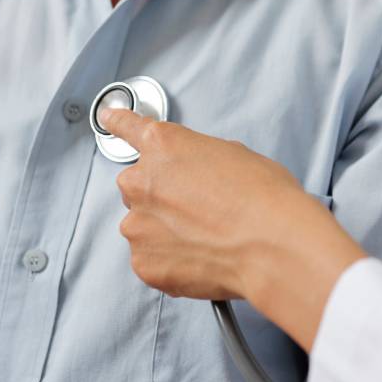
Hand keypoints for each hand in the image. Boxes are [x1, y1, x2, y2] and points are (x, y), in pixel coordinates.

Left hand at [98, 109, 365, 348]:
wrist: (272, 246)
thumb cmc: (264, 198)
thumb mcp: (235, 156)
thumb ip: (199, 161)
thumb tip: (195, 176)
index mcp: (164, 146)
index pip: (128, 127)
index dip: (118, 122)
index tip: (109, 118)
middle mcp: (142, 182)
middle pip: (138, 186)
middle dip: (162, 196)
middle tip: (199, 208)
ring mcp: (138, 226)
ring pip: (143, 226)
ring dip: (165, 231)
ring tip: (206, 238)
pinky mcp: (144, 263)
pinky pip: (151, 259)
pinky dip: (171, 260)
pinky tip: (202, 258)